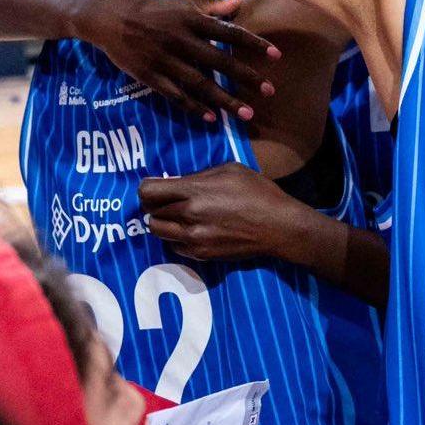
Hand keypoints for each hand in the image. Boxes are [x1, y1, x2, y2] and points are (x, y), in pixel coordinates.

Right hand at [81, 0, 279, 122]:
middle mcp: (179, 40)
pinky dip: (192, 107)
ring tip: (245, 113)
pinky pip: (174, 95)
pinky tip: (210, 117)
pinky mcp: (149, 76)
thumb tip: (240, 2)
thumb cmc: (149, 5)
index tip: (276, 56)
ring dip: (224, 100)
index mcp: (190, 18)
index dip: (253, 44)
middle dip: (245, 77)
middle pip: (218, 61)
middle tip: (268, 91)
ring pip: (199, 84)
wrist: (107, 16)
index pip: (229, 32)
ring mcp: (164, 60)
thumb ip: (210, 4)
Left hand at [140, 163, 305, 261]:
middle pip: (149, 212)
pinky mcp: (201, 254)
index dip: (146, 188)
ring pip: (157, 231)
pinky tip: (192, 230)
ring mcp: (194, 238)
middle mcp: (189, 216)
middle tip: (168, 200)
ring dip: (162, 222)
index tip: (154, 186)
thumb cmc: (258, 191)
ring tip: (178, 216)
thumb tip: (178, 182)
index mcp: (195, 190)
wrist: (278, 226)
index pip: (148, 191)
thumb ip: (200, 175)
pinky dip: (177, 237)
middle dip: (155, 204)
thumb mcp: (230, 169)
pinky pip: (174, 246)